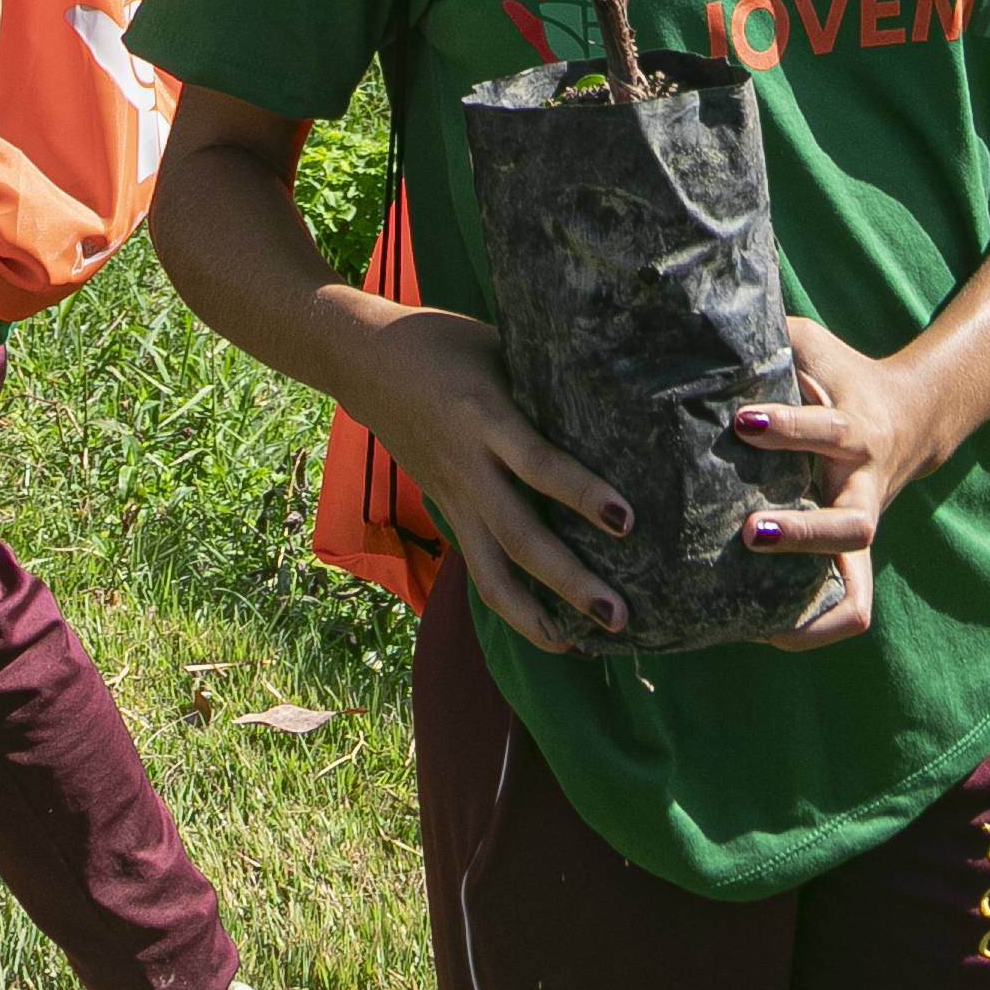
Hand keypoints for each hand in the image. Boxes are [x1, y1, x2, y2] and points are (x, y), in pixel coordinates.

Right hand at [337, 307, 633, 651]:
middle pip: (519, 535)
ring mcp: (453, 496)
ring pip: (490, 571)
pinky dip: (512, 604)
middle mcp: (467, 466)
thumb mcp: (498, 346)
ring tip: (582, 645)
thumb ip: (543, 381)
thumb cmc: (445, 343)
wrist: (364, 361)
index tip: (626, 520)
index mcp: (484, 415)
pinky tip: (550, 629)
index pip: (537, 463)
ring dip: (535, 616)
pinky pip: (479, 567)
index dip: (581, 492)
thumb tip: (619, 402)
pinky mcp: (445, 512)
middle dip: (568, 580)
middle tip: (618, 614)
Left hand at [732, 317, 945, 652]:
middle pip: (852, 521)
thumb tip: (691, 303)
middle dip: (802, 531)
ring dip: (807, 592)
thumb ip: (763, 333)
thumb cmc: (838, 374)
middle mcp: (865, 482)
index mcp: (855, 426)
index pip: (826, 430)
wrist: (911, 417)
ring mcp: (863, 523)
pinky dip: (819, 628)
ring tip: (750, 608)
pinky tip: (765, 633)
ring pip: (856, 574)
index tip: (740, 421)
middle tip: (748, 531)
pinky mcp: (857, 557)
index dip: (787, 428)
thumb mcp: (809, 345)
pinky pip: (853, 607)